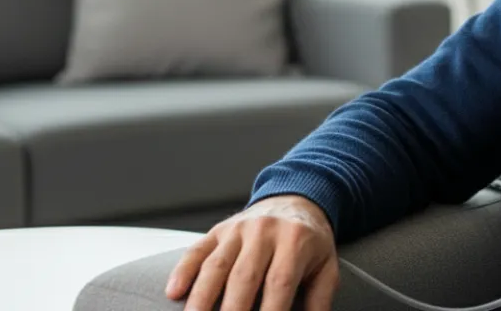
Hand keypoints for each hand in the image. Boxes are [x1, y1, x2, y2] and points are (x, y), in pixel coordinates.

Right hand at [166, 194, 338, 310]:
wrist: (294, 200)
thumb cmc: (309, 243)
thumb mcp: (326, 267)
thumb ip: (320, 300)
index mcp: (295, 241)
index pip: (278, 283)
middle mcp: (264, 232)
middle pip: (243, 277)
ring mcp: (238, 229)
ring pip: (215, 266)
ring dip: (202, 298)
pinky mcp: (218, 230)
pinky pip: (196, 250)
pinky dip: (183, 272)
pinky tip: (174, 293)